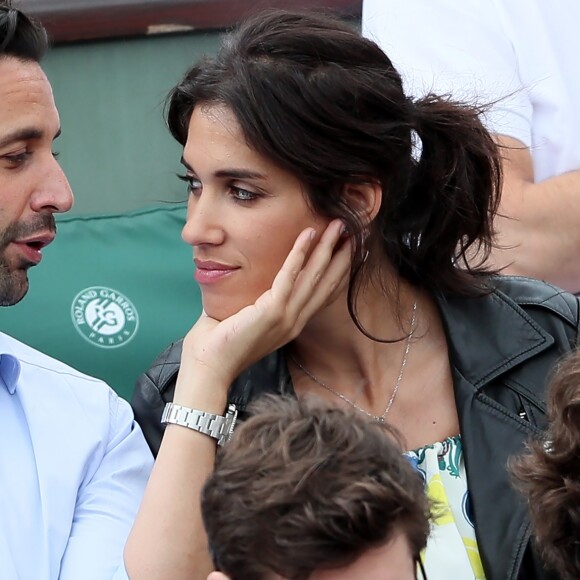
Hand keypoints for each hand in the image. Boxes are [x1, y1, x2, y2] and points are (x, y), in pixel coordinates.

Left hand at [176, 219, 350, 397]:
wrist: (209, 365)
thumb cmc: (220, 343)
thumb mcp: (247, 318)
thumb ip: (256, 300)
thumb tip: (251, 277)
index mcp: (292, 324)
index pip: (322, 294)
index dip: (338, 271)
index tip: (349, 250)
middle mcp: (295, 321)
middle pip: (326, 282)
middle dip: (341, 254)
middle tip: (352, 230)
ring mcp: (287, 317)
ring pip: (314, 276)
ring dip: (327, 248)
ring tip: (336, 225)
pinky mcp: (272, 311)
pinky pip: (289, 276)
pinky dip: (299, 253)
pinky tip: (308, 234)